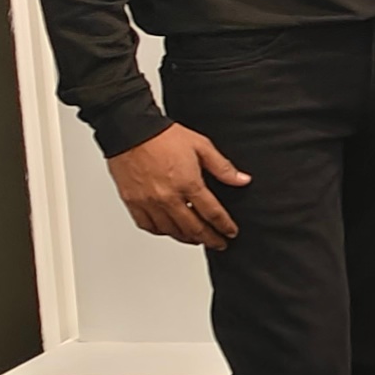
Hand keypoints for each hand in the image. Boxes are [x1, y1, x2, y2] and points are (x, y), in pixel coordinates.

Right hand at [108, 123, 249, 248]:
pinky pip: (148, 226)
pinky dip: (161, 231)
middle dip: (210, 239)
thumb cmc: (163, 136)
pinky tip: (169, 230)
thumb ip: (223, 167)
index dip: (224, 226)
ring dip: (187, 238)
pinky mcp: (133, 202)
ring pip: (171, 231)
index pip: (212, 213)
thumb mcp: (201, 146)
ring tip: (197, 239)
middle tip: (218, 243)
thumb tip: (243, 180)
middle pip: (193, 228)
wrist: (131, 130)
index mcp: (188, 183)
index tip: (230, 232)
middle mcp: (168, 197)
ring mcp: (149, 202)